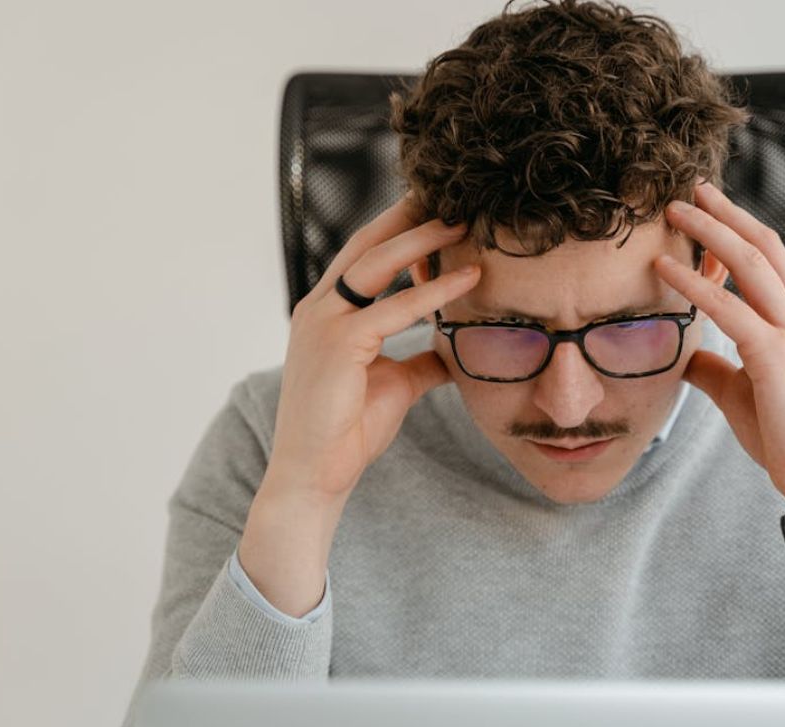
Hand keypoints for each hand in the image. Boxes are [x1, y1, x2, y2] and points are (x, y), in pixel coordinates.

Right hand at [266, 194, 479, 505]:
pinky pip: (395, 307)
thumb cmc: (348, 430)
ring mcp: (324, 323)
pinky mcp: (340, 345)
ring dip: (424, 239)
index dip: (398, 227)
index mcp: (326, 312)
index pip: (363, 254)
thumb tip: (454, 350)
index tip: (435, 206)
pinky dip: (434, 290)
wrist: (315, 475)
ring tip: (464, 221)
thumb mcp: (394, 383)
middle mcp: (319, 308)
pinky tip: (469, 277)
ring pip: (378, 264)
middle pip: (367, 244)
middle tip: (450, 193)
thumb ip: (420, 359)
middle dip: (408, 215)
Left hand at [655, 181, 784, 516]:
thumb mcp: (744, 394)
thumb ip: (717, 369)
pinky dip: (696, 285)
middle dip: (724, 214)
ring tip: (675, 212)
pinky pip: (731, 311)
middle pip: (762, 247)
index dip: (738, 228)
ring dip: (710, 232)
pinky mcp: (777, 360)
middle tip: (690, 188)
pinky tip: (667, 270)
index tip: (707, 206)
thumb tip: (685, 358)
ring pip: (751, 265)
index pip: (770, 259)